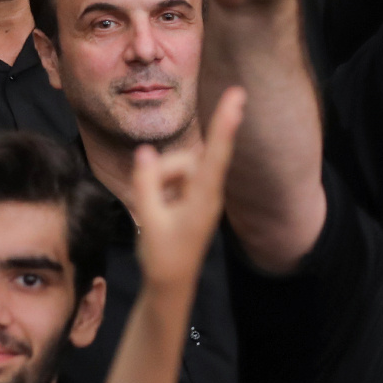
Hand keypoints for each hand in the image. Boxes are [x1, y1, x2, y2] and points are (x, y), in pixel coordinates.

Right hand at [127, 87, 242, 288]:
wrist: (172, 284)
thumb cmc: (163, 256)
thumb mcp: (149, 221)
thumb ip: (146, 184)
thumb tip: (144, 151)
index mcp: (203, 200)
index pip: (216, 155)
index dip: (225, 125)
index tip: (238, 98)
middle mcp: (209, 192)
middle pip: (184, 161)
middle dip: (162, 173)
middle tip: (151, 205)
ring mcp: (204, 193)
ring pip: (176, 168)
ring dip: (160, 182)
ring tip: (156, 213)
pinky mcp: (196, 195)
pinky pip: (175, 177)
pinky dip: (161, 188)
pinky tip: (160, 212)